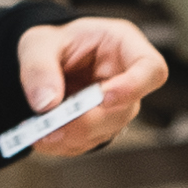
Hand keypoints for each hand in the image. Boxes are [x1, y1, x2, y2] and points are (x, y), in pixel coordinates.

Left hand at [10, 18, 166, 155]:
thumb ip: (39, 67)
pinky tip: (41, 134)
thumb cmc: (52, 43)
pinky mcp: (100, 127)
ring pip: (105, 131)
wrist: (44, 59)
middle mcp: (127, 79)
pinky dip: (62, 144)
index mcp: (123, 45)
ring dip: (70, 136)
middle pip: (125, 110)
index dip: (134, 86)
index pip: (151, 69)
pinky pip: (87, 143)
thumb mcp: (38, 43)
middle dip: (87, 121)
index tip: (104, 97)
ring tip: (36, 130)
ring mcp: (117, 107)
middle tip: (50, 125)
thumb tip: (46, 103)